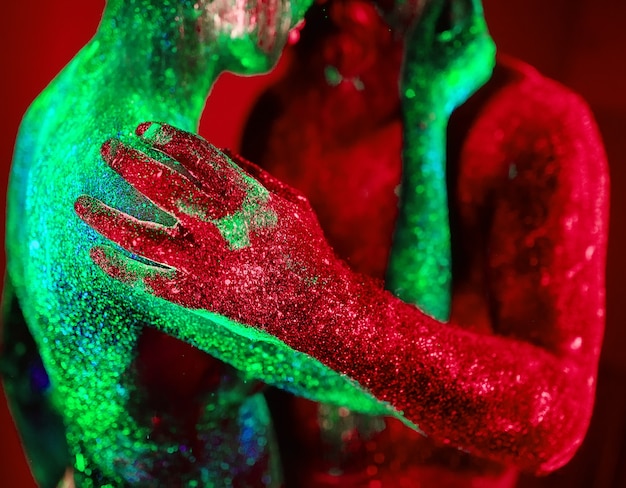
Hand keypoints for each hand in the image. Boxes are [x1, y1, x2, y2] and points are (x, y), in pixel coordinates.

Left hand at [75, 122, 340, 331]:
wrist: (317, 309)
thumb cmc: (305, 247)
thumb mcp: (289, 200)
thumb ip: (248, 174)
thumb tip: (206, 151)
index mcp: (249, 201)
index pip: (197, 155)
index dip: (166, 137)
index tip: (145, 130)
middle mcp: (222, 231)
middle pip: (161, 187)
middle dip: (128, 161)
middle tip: (107, 148)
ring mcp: (206, 268)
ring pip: (142, 238)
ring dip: (106, 218)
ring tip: (81, 204)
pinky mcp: (198, 298)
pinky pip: (148, 283)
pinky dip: (118, 269)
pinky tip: (96, 254)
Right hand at [401, 0, 495, 112]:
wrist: (427, 113)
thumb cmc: (420, 74)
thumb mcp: (419, 37)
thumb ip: (431, 10)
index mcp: (475, 32)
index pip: (467, 2)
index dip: (450, 0)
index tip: (438, 2)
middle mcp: (488, 45)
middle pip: (468, 19)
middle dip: (452, 13)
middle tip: (433, 13)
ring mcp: (487, 61)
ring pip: (470, 37)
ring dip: (454, 31)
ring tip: (435, 33)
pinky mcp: (482, 74)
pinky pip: (471, 54)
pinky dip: (458, 48)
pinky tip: (441, 52)